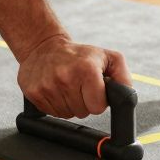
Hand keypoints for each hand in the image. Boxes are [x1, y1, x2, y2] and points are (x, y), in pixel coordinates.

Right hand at [17, 34, 132, 118]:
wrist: (43, 45)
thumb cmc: (78, 54)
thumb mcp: (107, 57)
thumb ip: (123, 77)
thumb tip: (126, 97)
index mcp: (86, 70)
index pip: (98, 107)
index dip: (98, 100)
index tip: (93, 89)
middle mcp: (65, 78)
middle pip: (82, 112)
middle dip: (84, 102)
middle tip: (79, 85)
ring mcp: (47, 87)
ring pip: (67, 114)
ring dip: (69, 104)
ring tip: (66, 86)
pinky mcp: (33, 93)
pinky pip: (51, 113)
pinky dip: (55, 104)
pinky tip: (55, 89)